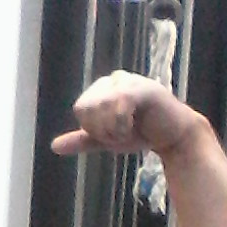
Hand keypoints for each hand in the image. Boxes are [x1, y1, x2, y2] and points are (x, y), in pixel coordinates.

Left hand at [51, 71, 198, 158]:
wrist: (173, 136)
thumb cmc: (141, 133)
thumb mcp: (106, 138)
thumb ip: (82, 140)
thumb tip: (54, 146)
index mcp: (102, 88)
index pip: (80, 109)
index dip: (94, 128)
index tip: (114, 133)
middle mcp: (114, 79)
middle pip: (87, 107)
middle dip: (103, 130)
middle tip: (123, 132)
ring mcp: (129, 81)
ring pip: (100, 108)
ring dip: (114, 130)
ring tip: (131, 128)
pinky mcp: (143, 89)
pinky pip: (118, 107)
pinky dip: (123, 125)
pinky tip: (137, 125)